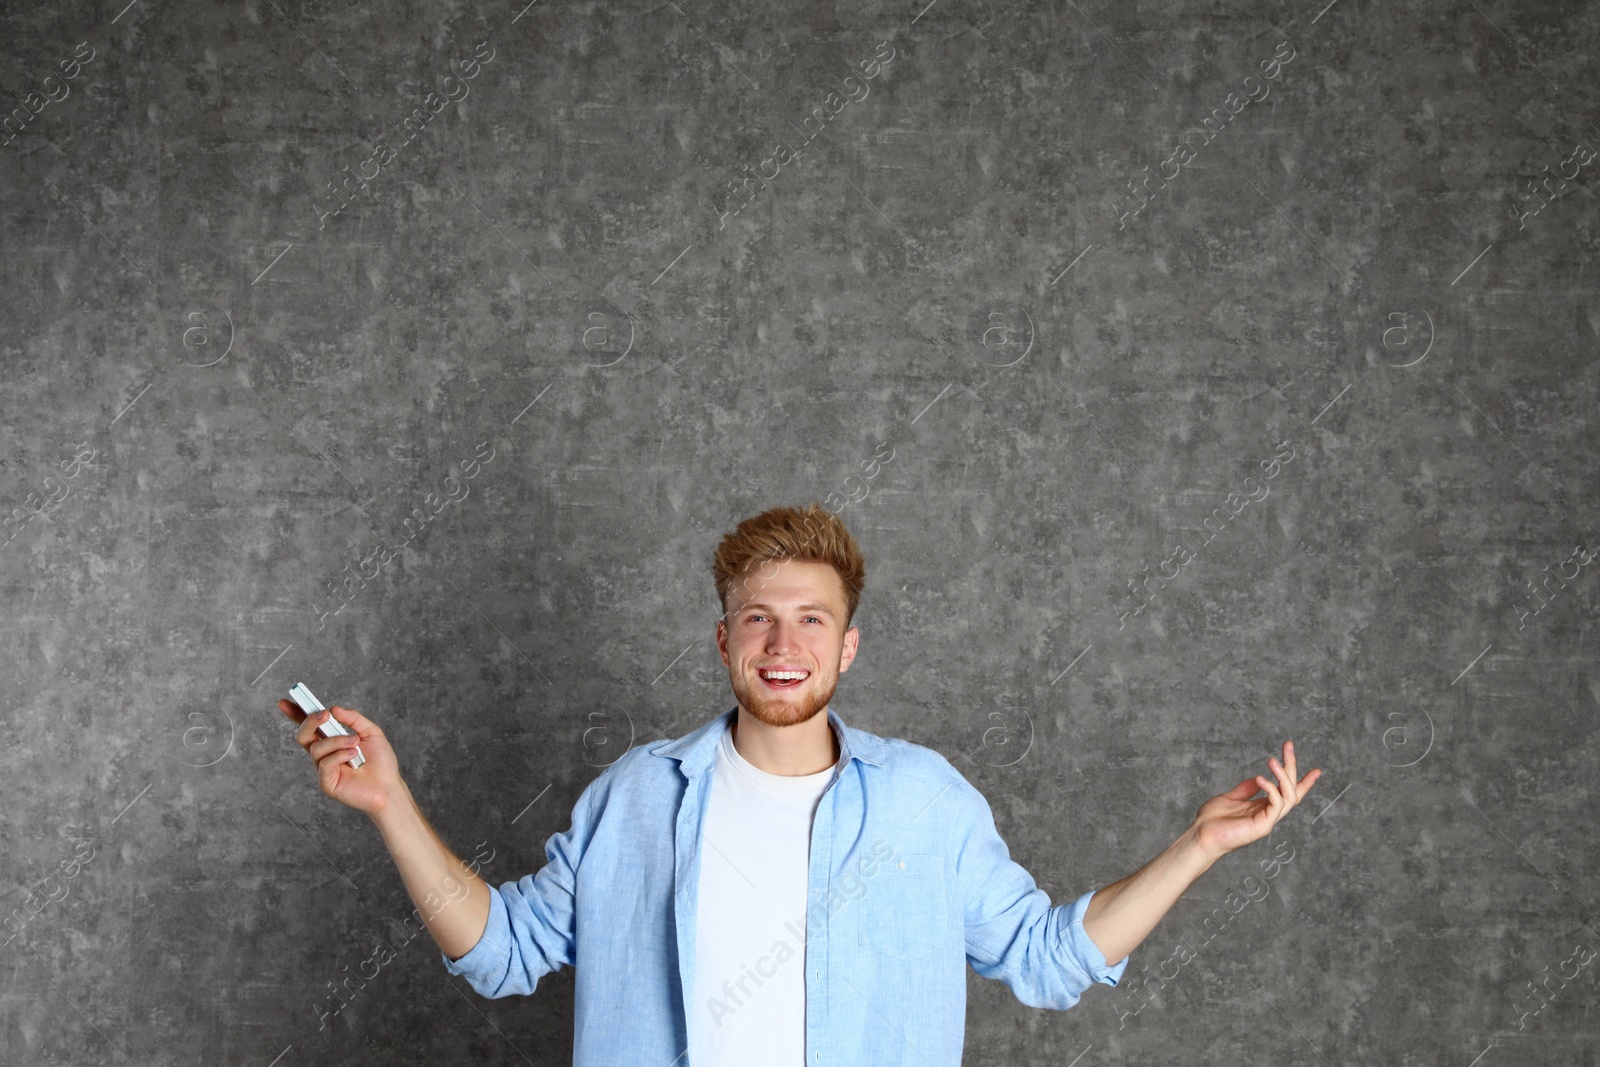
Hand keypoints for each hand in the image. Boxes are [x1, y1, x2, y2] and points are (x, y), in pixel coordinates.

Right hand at [277, 700, 403, 816]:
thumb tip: (333, 708)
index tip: (285, 701)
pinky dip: (340, 755)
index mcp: (331, 741)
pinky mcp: (326, 782)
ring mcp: (323, 769)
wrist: (389, 786)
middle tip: (325, 714)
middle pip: (303, 735)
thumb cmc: (381, 761)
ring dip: (337, 740)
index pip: (309, 727)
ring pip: (316, 748)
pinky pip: (325, 764)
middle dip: (310, 721)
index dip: (296, 714)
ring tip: (356, 742)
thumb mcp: (370, 732)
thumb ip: (353, 719)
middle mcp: (324, 755)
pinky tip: (354, 756)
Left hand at [1191, 741, 1320, 860]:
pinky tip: (1260, 778)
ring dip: (1283, 775)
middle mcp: (1269, 814)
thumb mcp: (1231, 798)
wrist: (1201, 836)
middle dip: (1292, 767)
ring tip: (1273, 759)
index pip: (1288, 793)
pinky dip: (1271, 788)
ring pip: (1289, 796)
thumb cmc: (1212, 820)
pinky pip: (1276, 804)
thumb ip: (1246, 789)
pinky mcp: (1263, 826)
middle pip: (1292, 790)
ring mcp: (1268, 820)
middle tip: (1288, 745)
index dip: (1302, 782)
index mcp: (1263, 808)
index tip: (1316, 771)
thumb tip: (1258, 778)